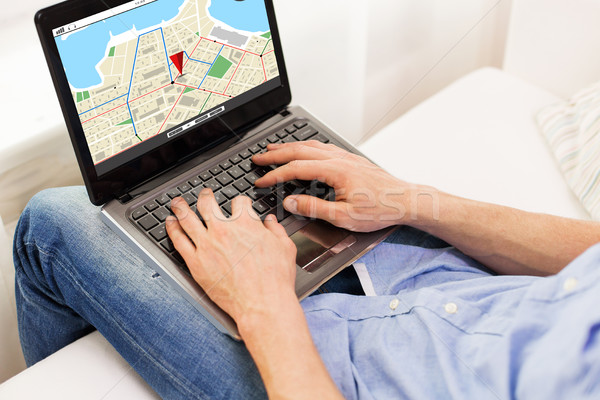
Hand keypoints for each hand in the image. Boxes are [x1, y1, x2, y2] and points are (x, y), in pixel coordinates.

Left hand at [165, 191, 297, 324]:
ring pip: (188, 218)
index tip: (238, 204)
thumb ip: (276, 231)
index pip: (239, 202)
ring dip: (181, 207)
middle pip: (207, 204)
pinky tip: (170, 223)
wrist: (262, 303)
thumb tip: (270, 222)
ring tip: (177, 203)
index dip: (239, 202)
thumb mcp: (285, 248)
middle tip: (203, 194)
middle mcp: (224, 230)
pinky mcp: (196, 262)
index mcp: (246, 224)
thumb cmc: (275, 279)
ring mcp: (207, 245)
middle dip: (205, 195)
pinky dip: (172, 229)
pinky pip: (179, 241)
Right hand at [253, 140, 425, 231]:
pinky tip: (303, 150)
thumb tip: (290, 201)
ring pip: (311, 146)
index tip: (261, 181)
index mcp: (334, 171)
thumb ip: (314, 208)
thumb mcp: (344, 217)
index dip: (274, 175)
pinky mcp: (351, 159)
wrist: (406, 200)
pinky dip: (306, 147)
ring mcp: (346, 157)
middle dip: (275, 154)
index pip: (295, 169)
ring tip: (274, 149)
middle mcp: (339, 159)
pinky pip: (323, 147)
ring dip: (289, 146)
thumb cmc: (380, 209)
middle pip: (299, 151)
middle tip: (258, 158)